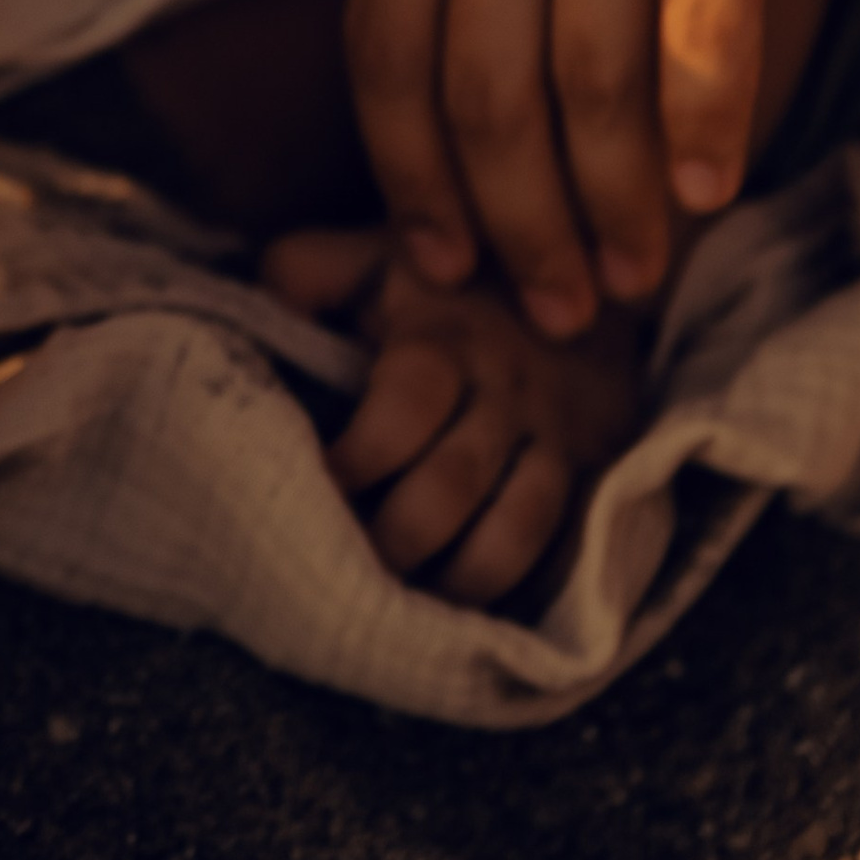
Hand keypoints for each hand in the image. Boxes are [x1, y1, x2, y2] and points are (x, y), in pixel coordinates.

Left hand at [263, 228, 645, 603]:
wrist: (588, 258)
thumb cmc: (454, 270)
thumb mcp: (379, 252)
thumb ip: (312, 270)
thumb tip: (265, 301)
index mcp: (444, 339)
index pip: (406, 408)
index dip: (361, 458)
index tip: (323, 488)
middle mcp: (505, 393)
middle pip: (454, 484)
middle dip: (396, 538)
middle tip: (352, 566)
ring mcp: (557, 436)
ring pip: (517, 528)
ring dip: (459, 579)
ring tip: (410, 604)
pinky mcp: (594, 468)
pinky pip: (564, 540)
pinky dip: (520, 582)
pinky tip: (473, 607)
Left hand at [346, 0, 859, 338]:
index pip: (383, 40)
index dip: (403, 163)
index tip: (432, 245)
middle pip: (478, 91)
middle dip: (506, 223)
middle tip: (546, 305)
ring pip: (587, 83)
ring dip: (606, 204)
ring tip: (629, 278)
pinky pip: (701, 24)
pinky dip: (702, 123)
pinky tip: (713, 185)